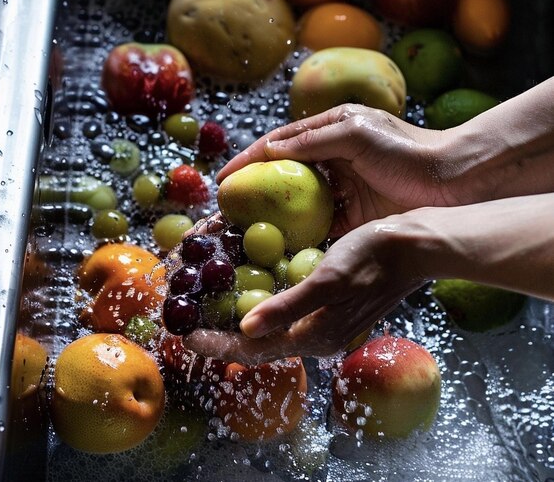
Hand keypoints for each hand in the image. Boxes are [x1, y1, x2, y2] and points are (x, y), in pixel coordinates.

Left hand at [185, 211, 424, 363]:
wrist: (414, 248)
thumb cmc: (372, 259)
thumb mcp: (327, 280)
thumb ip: (287, 309)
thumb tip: (246, 329)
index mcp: (314, 335)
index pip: (254, 350)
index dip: (217, 346)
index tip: (185, 337)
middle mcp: (316, 334)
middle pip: (259, 344)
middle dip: (223, 336)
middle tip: (190, 322)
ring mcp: (323, 321)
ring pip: (270, 329)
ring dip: (238, 321)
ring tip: (210, 307)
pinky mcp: (329, 305)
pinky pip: (284, 313)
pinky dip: (260, 306)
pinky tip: (249, 289)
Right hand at [217, 104, 459, 234]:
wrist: (452, 181)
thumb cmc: (406, 150)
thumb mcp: (355, 133)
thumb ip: (313, 139)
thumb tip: (271, 149)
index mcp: (330, 130)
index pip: (279, 144)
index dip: (249, 159)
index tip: (222, 178)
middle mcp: (331, 158)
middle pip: (284, 175)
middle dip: (256, 190)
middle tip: (228, 209)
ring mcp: (342, 188)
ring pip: (299, 202)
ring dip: (275, 215)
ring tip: (247, 232)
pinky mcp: (355, 214)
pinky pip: (321, 225)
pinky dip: (303, 234)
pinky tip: (284, 247)